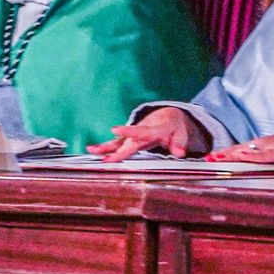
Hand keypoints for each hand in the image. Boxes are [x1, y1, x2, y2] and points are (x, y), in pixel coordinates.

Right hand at [88, 107, 207, 160]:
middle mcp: (142, 130)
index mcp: (156, 128)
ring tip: (91, 150)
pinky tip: (91, 150)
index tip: (115, 129)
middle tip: (105, 157)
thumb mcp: (182, 133)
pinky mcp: (130, 139)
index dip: (130, 131)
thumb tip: (180, 153)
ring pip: (119, 142)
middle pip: (128, 141)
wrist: (167, 115)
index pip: (143, 131)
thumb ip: (180, 143)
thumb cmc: (174, 126)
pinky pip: (117, 144)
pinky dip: (105, 148)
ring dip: (105, 147)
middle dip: (117, 149)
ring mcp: (134, 135)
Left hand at [207, 124, 273, 163]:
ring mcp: (271, 148)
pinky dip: (251, 156)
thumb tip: (252, 162)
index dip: (225, 153)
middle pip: (239, 149)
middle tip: (207, 158)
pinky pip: (263, 156)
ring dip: (232, 154)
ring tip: (218, 157)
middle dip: (223, 154)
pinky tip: (242, 157)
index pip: (240, 149)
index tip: (210, 157)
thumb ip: (266, 157)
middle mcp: (264, 145)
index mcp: (263, 145)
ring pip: (247, 151)